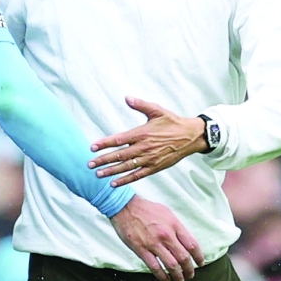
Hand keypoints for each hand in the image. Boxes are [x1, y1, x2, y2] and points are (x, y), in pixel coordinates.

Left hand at [89, 97, 206, 185]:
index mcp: (142, 133)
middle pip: (119, 155)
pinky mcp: (155, 167)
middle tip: (89, 164)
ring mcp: (149, 159)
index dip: (104, 144)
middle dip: (103, 160)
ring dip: (111, 171)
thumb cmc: (172, 122)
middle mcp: (144, 148)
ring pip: (126, 167)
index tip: (92, 147)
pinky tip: (114, 183)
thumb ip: (140, 104)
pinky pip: (137, 175)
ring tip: (98, 174)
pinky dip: (125, 180)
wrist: (191, 136)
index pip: (118, 140)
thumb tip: (127, 97)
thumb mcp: (157, 110)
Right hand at [109, 196, 204, 280]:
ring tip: (179, 280)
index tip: (200, 263)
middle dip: (189, 270)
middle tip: (190, 275)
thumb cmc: (146, 209)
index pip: (192, 245)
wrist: (124, 206)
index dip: (199, 257)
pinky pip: (155, 267)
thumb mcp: (166, 213)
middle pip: (184, 258)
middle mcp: (166, 235)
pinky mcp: (141, 249)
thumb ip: (176, 227)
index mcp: (174, 225)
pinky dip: (162, 276)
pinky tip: (166, 279)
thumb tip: (185, 241)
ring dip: (178, 276)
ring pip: (171, 265)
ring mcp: (153, 243)